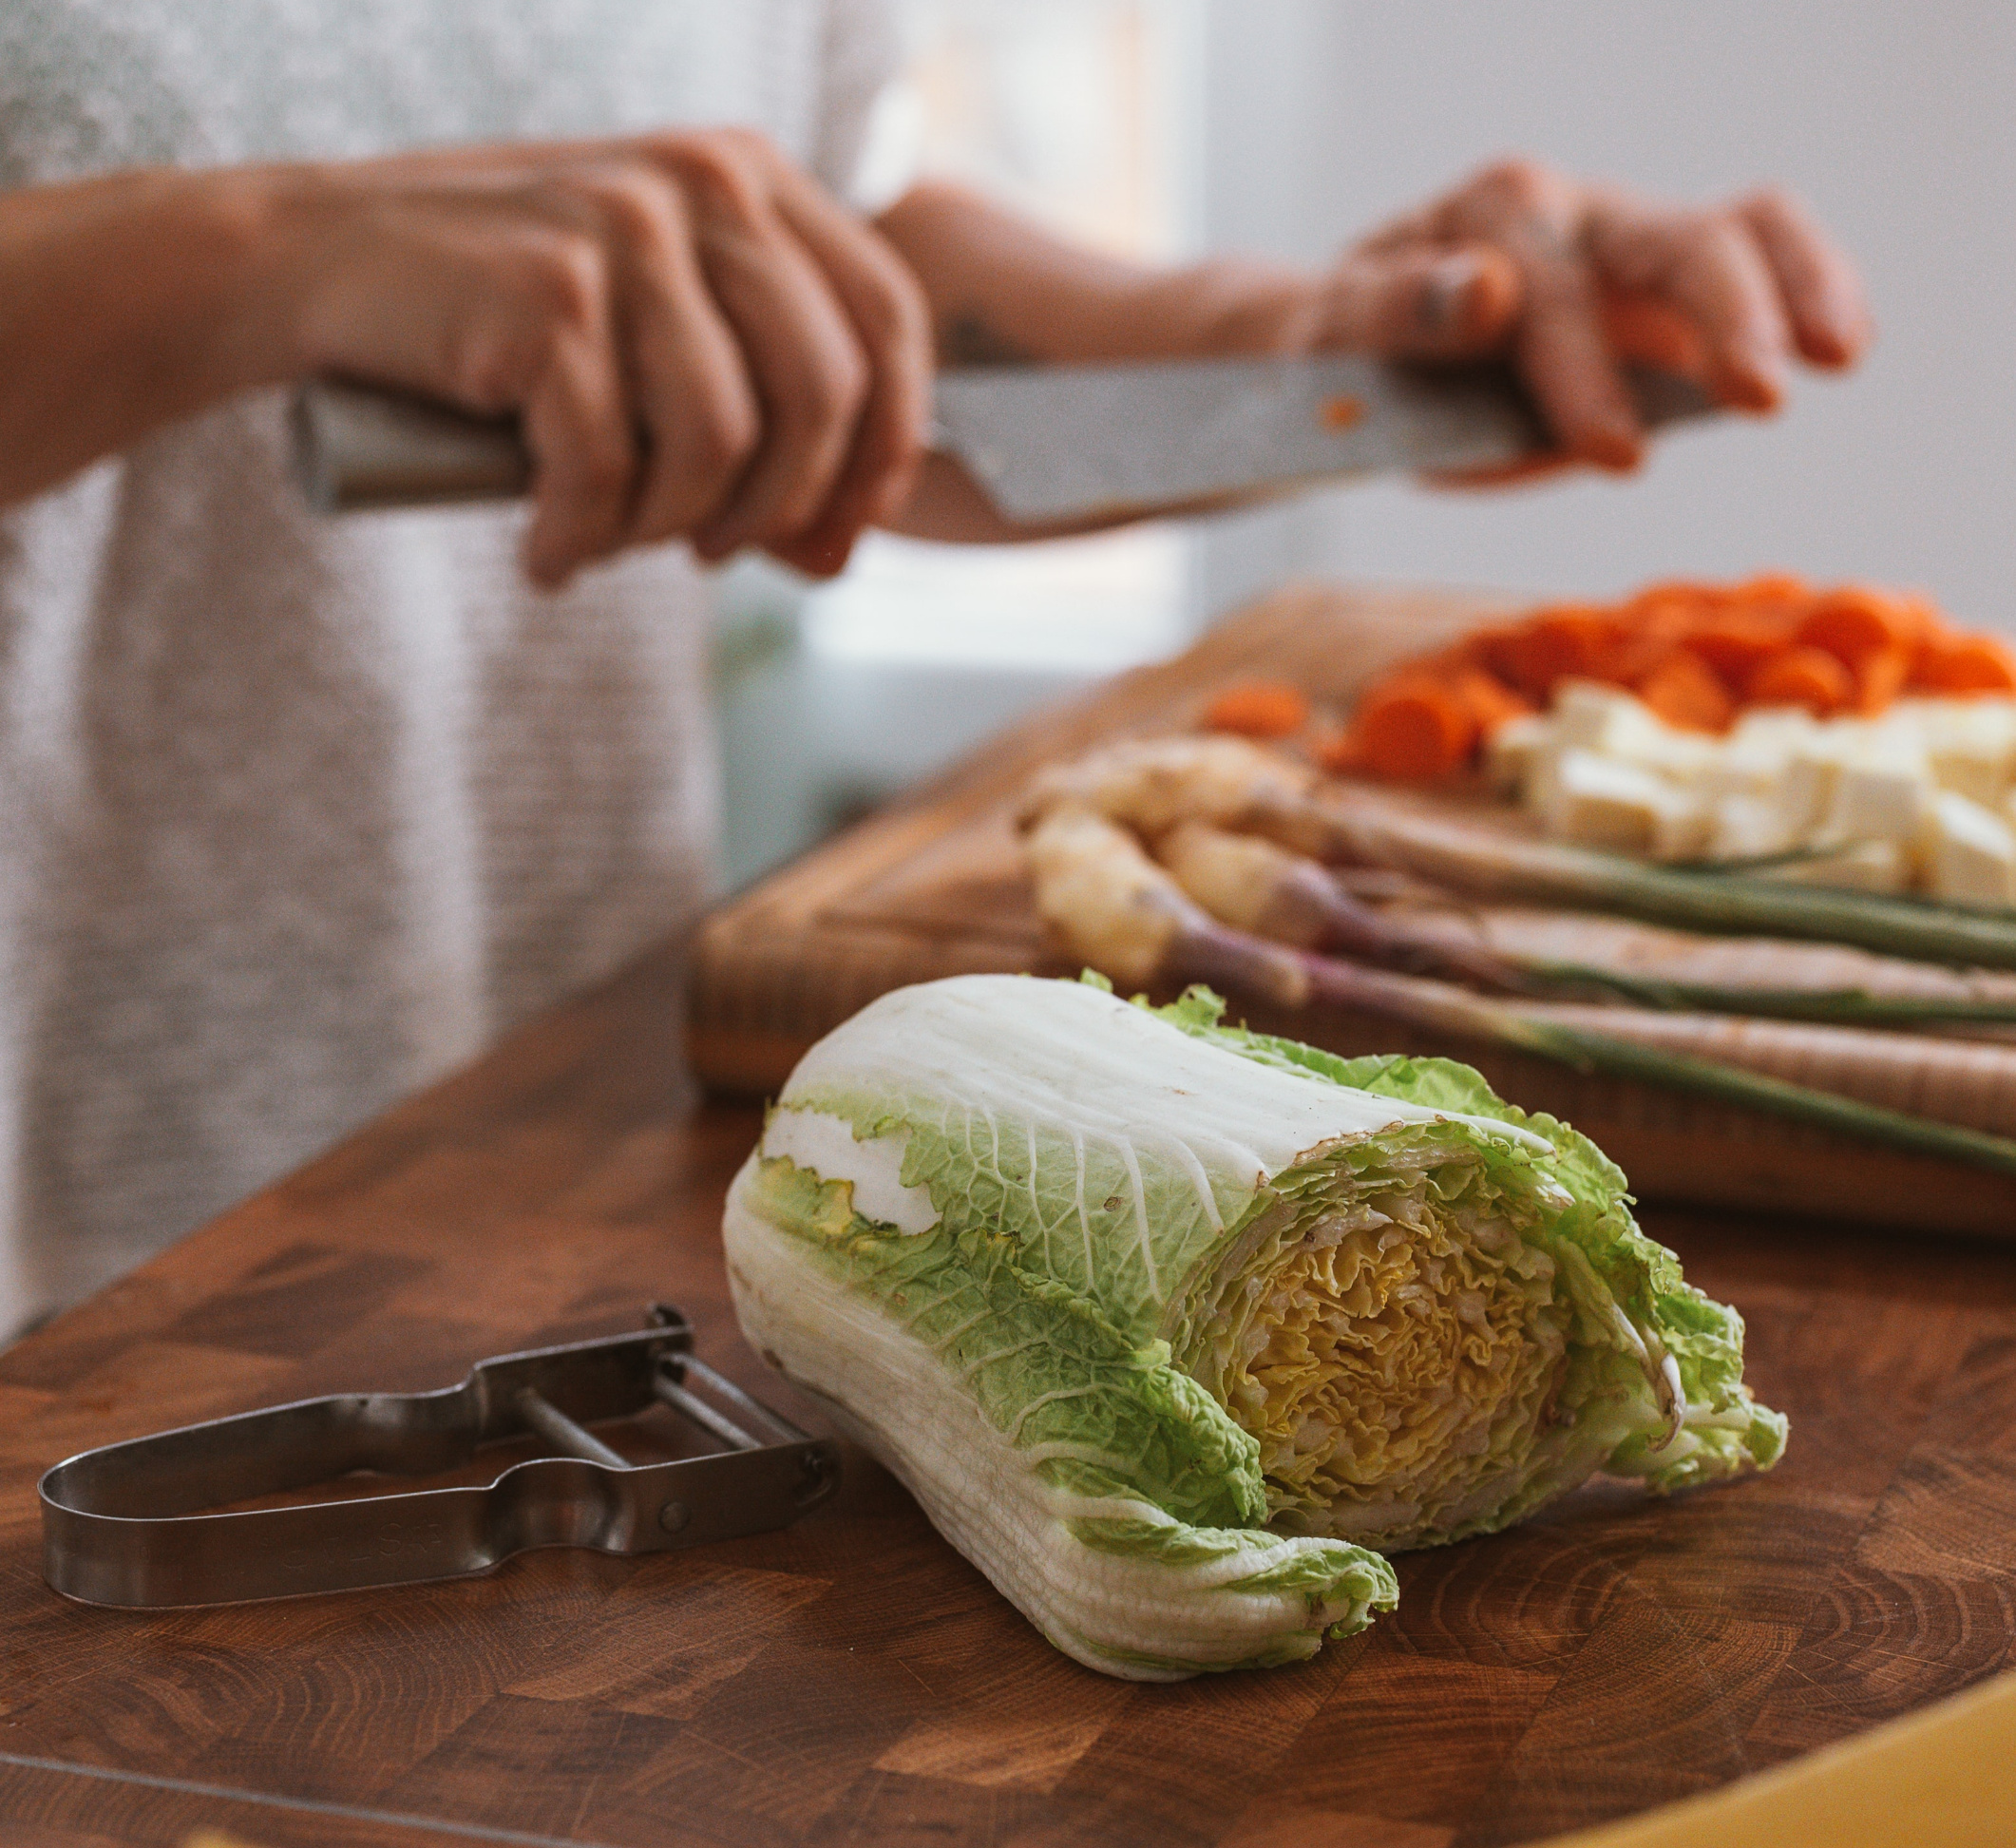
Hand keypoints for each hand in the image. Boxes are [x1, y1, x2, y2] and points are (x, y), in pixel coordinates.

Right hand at [262, 129, 931, 584]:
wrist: (318, 264)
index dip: (886, 449)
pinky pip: (608, 469)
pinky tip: (545, 552)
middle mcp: (702, 184)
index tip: (838, 533)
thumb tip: (841, 553)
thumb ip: (760, 405)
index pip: (889, 319)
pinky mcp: (547, 294)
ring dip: (669, 530)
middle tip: (710, 555)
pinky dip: (579, 539)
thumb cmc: (507, 318)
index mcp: (751, 177)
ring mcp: (623, 230)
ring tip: (606, 540)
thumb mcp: (657, 331)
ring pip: (722, 442)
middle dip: (781, 508)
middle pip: (824, 392)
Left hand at [1298, 157, 1871, 472]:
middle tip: (1759, 398)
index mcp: (1488, 216)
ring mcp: (1623, 247)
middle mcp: (1570, 213)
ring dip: (1796, 289)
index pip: (1552, 290)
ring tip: (1837, 357)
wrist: (1344, 345)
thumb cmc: (1335, 346)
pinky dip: (1809, 292)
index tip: (1612, 451)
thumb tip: (1488, 289)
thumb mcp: (1330, 335)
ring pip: (1740, 229)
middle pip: (1673, 239)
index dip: (1582, 370)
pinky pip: (1756, 259)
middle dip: (1722, 317)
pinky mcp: (1659, 294)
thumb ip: (1399, 314)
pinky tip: (1840, 345)